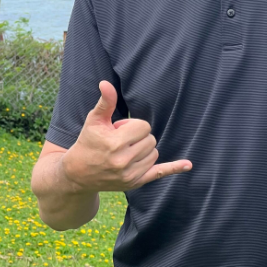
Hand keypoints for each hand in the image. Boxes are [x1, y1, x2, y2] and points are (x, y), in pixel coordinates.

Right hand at [61, 81, 191, 191]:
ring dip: (144, 149)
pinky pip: (159, 173)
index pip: (143, 126)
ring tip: (124, 152)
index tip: (118, 130)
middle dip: (138, 137)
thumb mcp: (94, 121)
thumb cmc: (87, 143)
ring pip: (154, 152)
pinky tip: (188, 165)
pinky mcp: (135, 183)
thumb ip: (105, 102)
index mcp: (115, 143)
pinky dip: (174, 168)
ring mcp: (131, 175)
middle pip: (150, 139)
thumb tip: (106, 83)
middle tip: (119, 142)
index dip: (132, 125)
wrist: (77, 174)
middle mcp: (124, 161)